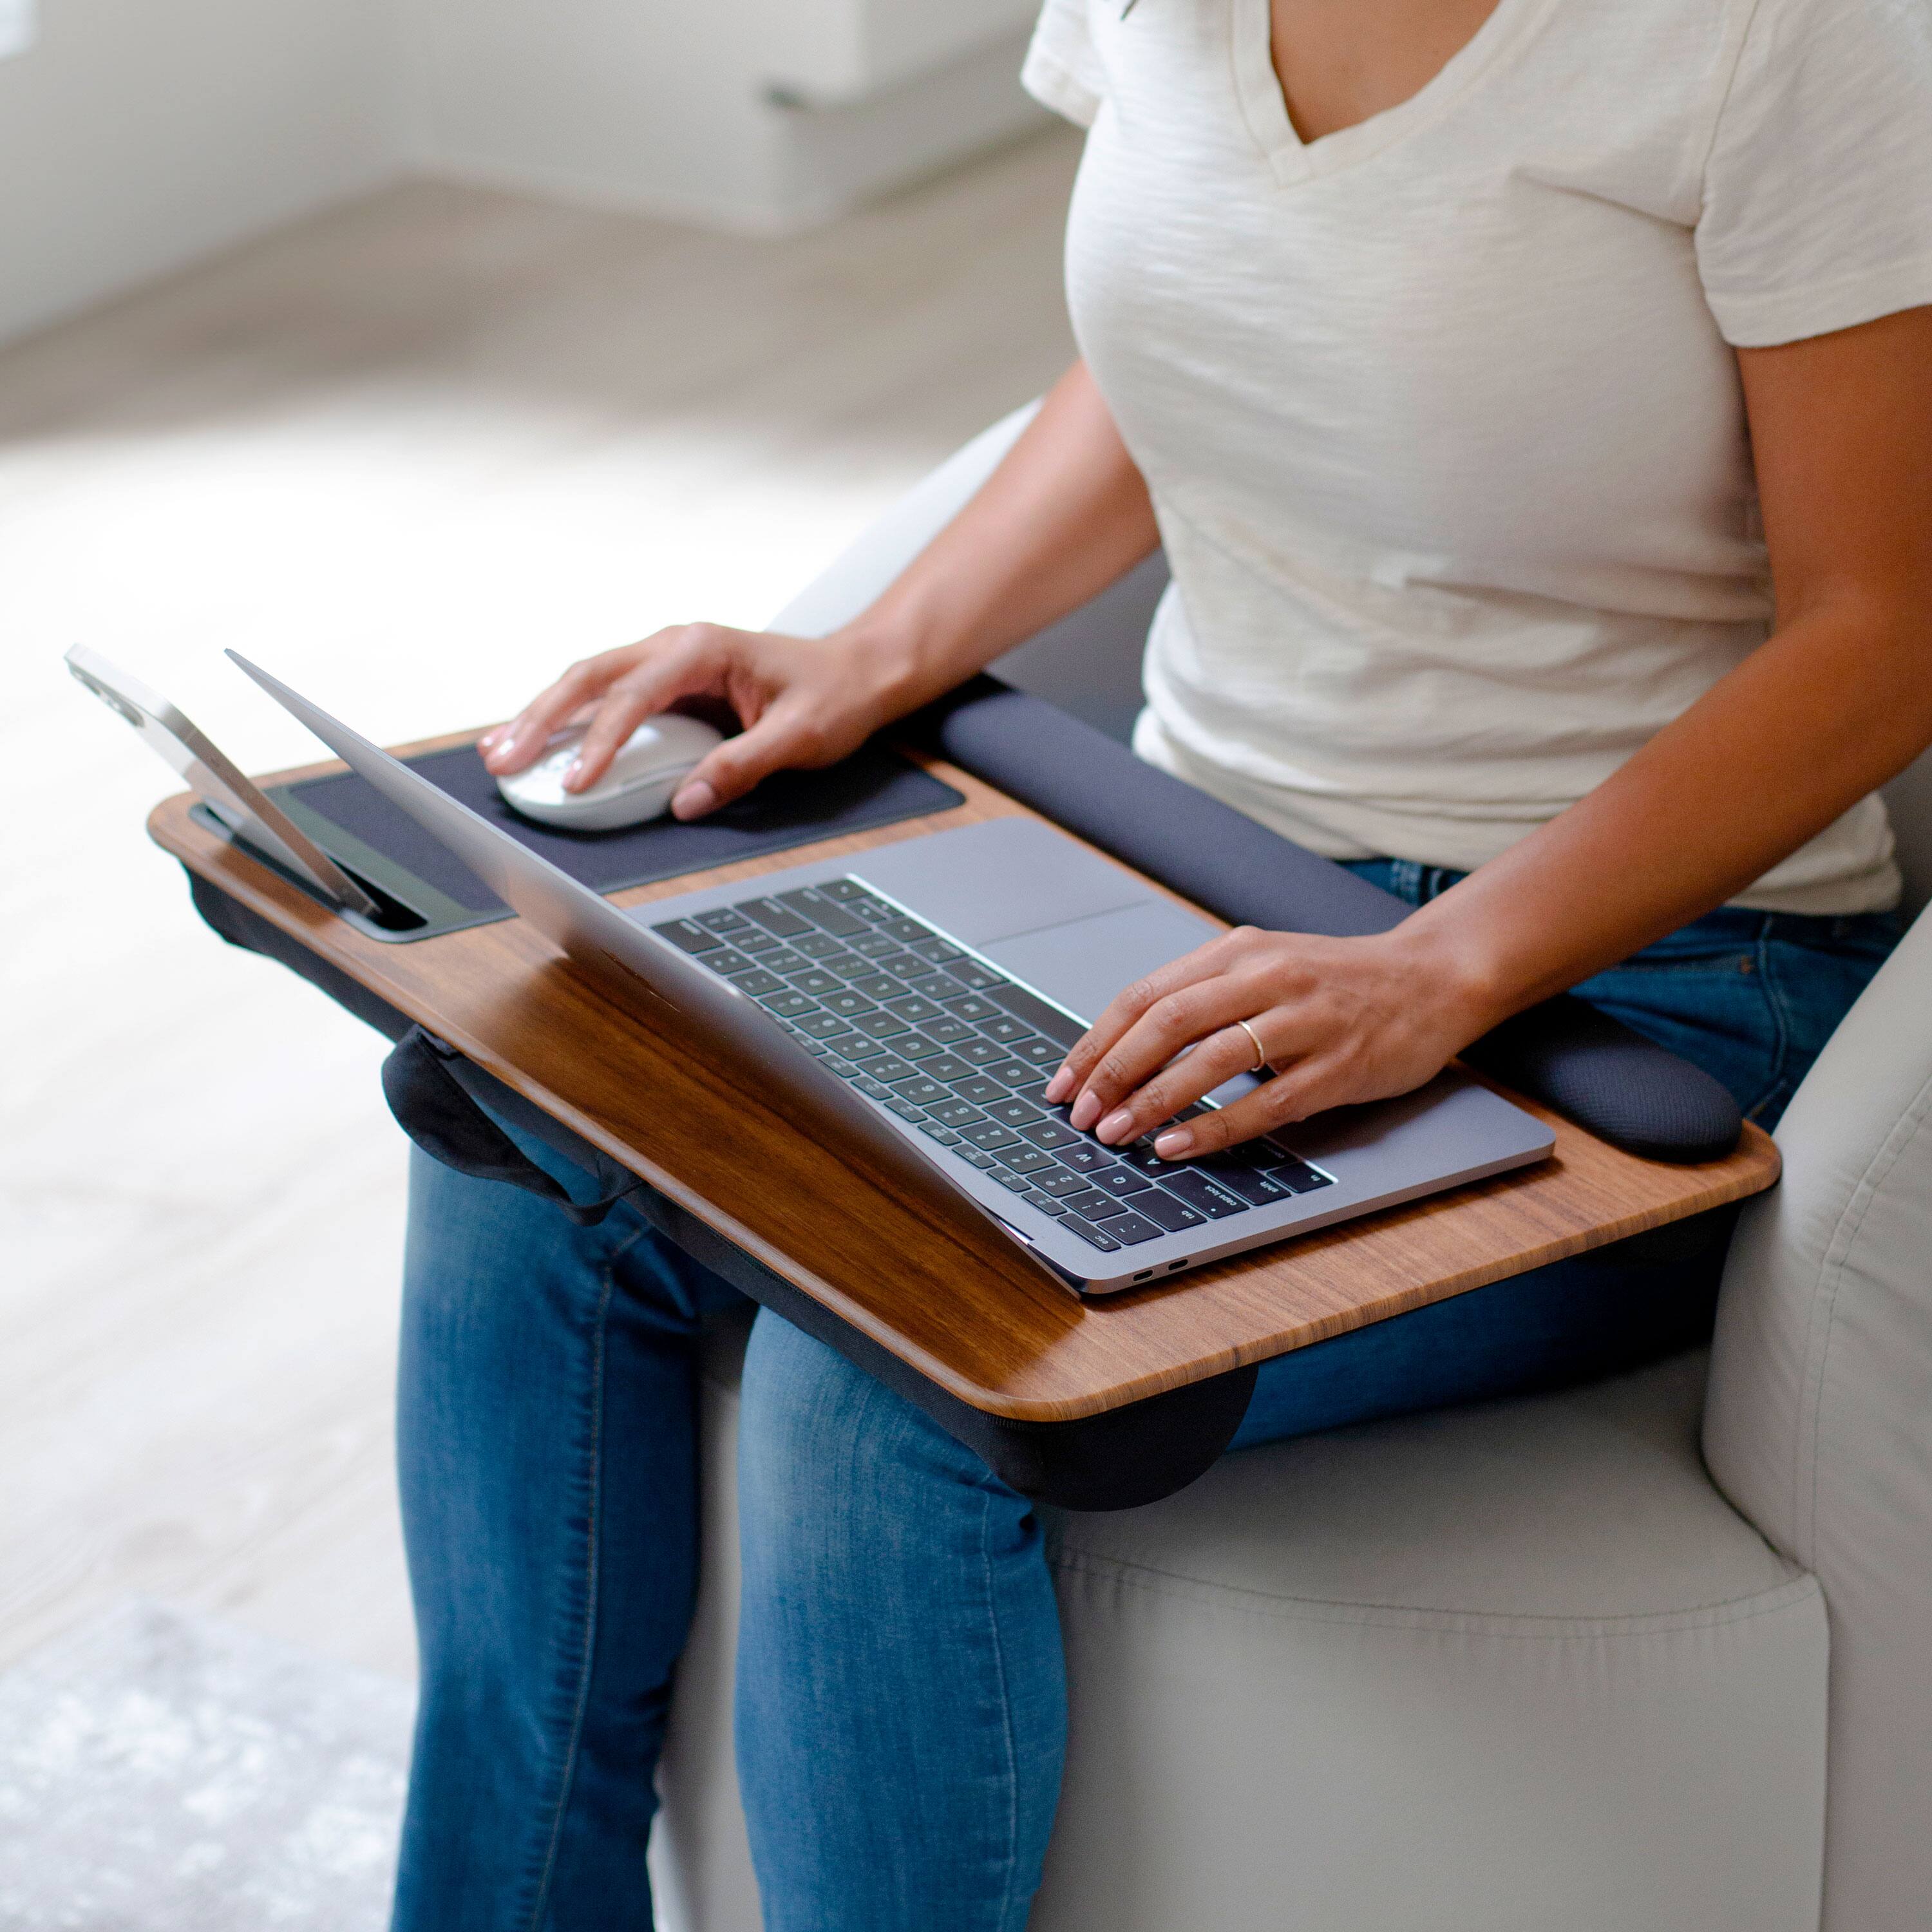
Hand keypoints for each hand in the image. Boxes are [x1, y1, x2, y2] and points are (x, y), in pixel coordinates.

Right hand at [478, 623, 914, 818]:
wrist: (856, 670)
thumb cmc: (832, 696)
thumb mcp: (800, 736)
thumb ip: (741, 766)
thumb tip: (685, 801)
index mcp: (702, 649)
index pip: (634, 697)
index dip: (599, 742)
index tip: (576, 783)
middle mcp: (674, 644)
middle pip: (590, 677)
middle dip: (541, 718)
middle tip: (503, 759)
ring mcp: (665, 659)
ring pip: (588, 682)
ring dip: (542, 715)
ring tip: (498, 750)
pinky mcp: (665, 680)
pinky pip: (607, 696)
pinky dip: (569, 719)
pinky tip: (538, 741)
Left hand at [1041, 925, 1493, 1160]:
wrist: (1432, 978)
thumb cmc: (1337, 980)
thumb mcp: (1264, 967)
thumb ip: (1204, 997)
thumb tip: (1126, 1049)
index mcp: (1238, 952)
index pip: (1146, 995)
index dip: (1098, 1042)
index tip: (1064, 1081)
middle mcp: (1266, 978)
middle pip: (1169, 1021)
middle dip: (1115, 1071)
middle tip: (1082, 1113)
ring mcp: (1304, 1021)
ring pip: (1211, 1059)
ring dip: (1154, 1099)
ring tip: (1117, 1133)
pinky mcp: (1338, 1065)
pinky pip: (1264, 1101)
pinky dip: (1213, 1125)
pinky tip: (1177, 1145)